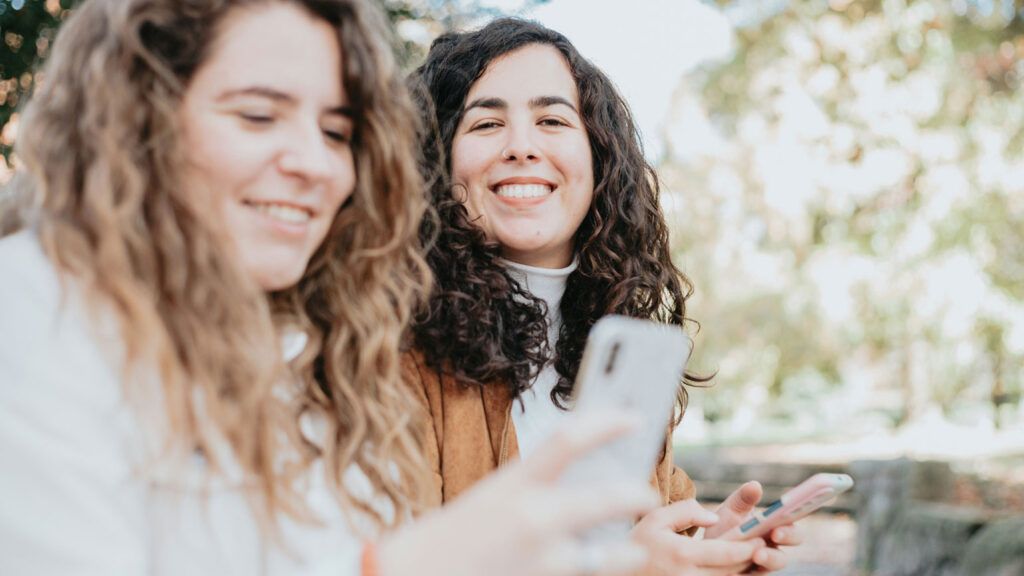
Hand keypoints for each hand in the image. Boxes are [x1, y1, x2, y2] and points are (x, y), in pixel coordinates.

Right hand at [378, 411, 659, 575]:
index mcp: (515, 483)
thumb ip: (536, 485)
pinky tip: (609, 565)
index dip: (608, 422)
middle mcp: (533, 518)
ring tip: (632, 546)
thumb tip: (589, 473)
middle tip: (645, 495)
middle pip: (609, 496)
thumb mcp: (494, 495)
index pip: (570, 438)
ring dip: (628, 549)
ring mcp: (543, 560)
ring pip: (613, 553)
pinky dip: (604, 571)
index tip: (634, 417)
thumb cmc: (457, 533)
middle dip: (637, 495)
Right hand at [628, 499, 766, 575]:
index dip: (748, 547)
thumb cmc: (638, 544)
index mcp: (682, 555)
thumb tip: (712, 517)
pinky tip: (734, 568)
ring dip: (744, 571)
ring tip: (752, 557)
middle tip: (765, 546)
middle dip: (751, 558)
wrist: (618, 575)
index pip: (727, 554)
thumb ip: (686, 511)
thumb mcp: (656, 518)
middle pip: (733, 571)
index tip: (760, 538)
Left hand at [703, 482, 802, 572]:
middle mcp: (774, 545)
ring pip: (777, 563)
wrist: (705, 550)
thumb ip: (743, 499)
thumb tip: (755, 485)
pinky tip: (738, 570)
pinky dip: (749, 573)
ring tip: (756, 555)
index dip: (795, 519)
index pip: (793, 521)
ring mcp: (765, 564)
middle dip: (787, 537)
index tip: (785, 516)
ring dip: (770, 558)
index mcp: (774, 526)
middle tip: (775, 533)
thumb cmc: (724, 528)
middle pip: (793, 542)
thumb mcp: (731, 511)